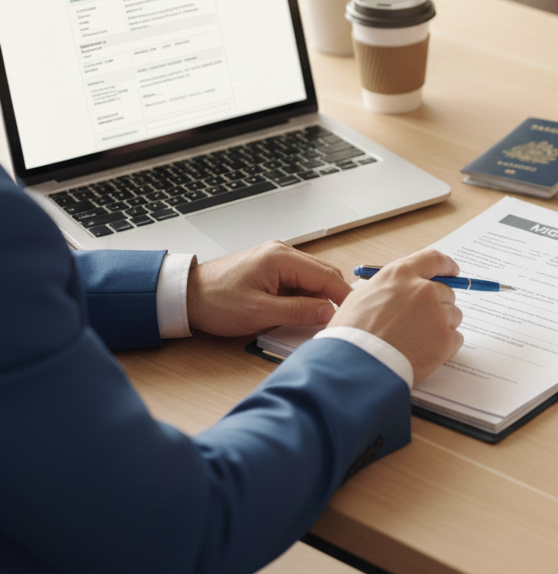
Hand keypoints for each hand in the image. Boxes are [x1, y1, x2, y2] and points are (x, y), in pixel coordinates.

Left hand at [187, 241, 350, 335]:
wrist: (185, 295)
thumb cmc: (216, 301)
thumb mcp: (259, 312)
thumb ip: (298, 312)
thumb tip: (329, 312)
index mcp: (282, 258)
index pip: (327, 276)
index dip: (344, 296)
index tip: (355, 314)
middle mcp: (282, 252)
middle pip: (323, 274)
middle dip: (334, 297)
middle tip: (340, 321)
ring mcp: (277, 258)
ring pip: (312, 279)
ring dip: (318, 298)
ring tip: (319, 321)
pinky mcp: (271, 268)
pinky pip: (298, 281)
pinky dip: (304, 297)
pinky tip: (301, 313)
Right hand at [329, 248, 463, 384]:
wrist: (356, 368)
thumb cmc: (351, 335)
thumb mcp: (361, 298)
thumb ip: (388, 290)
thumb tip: (401, 291)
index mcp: (401, 275)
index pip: (434, 260)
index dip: (446, 266)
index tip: (453, 272)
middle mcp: (423, 290)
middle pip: (446, 291)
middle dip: (439, 305)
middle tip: (422, 323)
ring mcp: (437, 315)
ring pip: (453, 316)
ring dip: (441, 326)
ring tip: (416, 341)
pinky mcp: (446, 340)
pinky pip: (455, 338)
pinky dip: (444, 346)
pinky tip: (423, 353)